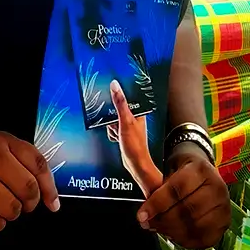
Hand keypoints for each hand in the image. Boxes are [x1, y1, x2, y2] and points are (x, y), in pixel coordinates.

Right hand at [0, 132, 59, 232]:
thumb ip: (24, 162)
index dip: (49, 188)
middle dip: (27, 202)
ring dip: (9, 213)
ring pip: (13, 211)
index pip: (38, 167)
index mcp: (1, 143)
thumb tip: (51, 200)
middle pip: (28, 192)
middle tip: (16, 200)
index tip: (51, 204)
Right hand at [107, 80, 164, 194]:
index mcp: (138, 111)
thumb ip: (120, 103)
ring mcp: (128, 125)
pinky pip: (112, 128)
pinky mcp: (124, 132)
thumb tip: (115, 86)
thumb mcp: (125, 121)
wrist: (135, 164)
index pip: (126, 97)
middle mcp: (134, 117)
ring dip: (112, 126)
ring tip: (118, 133)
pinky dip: (112, 133)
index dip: (117, 96)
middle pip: (117, 108)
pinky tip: (117, 138)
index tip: (110, 94)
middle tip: (116, 123)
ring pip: (113, 119)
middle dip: (112, 117)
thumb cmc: (135, 145)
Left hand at [137, 150, 227, 249]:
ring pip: (195, 227)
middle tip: (148, 223)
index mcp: (201, 169)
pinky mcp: (225, 223)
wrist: (203, 173)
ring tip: (159, 228)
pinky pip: (204, 239)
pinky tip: (174, 234)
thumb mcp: (167, 168)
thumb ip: (152, 184)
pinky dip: (186, 240)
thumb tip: (143, 211)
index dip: (157, 204)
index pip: (177, 189)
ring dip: (172, 232)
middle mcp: (218, 187)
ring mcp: (224, 206)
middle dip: (163, 221)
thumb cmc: (183, 172)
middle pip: (187, 211)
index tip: (142, 215)